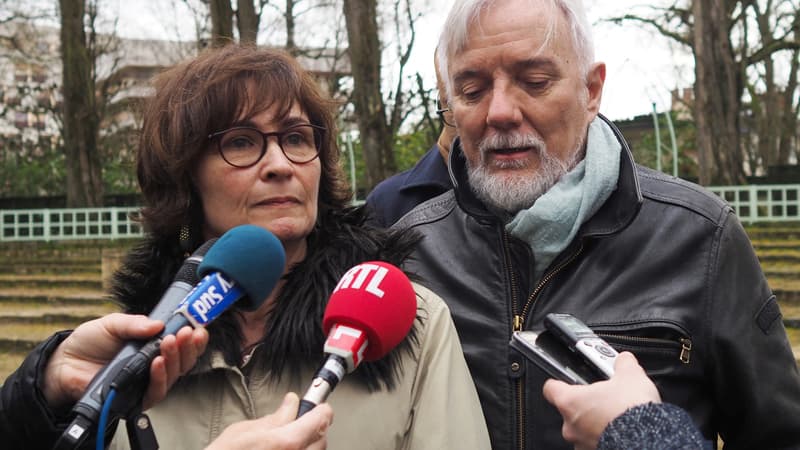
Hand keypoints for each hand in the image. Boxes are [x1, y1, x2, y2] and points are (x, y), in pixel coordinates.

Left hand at [42, 312, 207, 410]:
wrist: (65, 363)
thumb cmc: (90, 342)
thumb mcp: (113, 324)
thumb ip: (134, 323)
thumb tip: (158, 324)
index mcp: (155, 344)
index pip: (183, 343)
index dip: (194, 336)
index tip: (197, 326)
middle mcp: (157, 364)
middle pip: (185, 360)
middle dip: (189, 345)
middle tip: (186, 333)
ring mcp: (148, 382)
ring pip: (175, 375)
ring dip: (176, 357)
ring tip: (170, 342)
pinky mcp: (138, 398)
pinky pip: (157, 391)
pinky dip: (160, 376)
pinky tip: (157, 362)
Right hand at [205, 392, 332, 449]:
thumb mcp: (244, 431)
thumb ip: (274, 417)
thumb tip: (290, 405)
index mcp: (286, 442)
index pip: (320, 419)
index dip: (320, 409)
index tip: (318, 407)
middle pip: (322, 438)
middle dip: (312, 428)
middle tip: (297, 423)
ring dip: (307, 445)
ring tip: (284, 443)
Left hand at [542, 352, 660, 449]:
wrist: (648, 439)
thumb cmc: (632, 412)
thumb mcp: (631, 376)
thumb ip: (622, 364)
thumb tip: (624, 360)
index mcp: (570, 402)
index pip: (551, 388)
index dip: (559, 382)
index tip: (566, 380)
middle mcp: (571, 425)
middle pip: (569, 409)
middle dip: (585, 403)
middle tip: (602, 397)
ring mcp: (581, 443)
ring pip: (582, 428)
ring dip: (594, 422)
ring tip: (614, 415)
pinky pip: (594, 442)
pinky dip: (604, 436)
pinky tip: (620, 430)